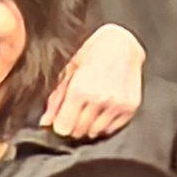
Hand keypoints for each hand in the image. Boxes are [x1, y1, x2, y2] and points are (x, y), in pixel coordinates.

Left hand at [47, 20, 144, 137]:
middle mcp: (99, 99)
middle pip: (79, 132)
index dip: (60, 126)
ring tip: (90, 108)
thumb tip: (46, 122)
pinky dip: (104, 124)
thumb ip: (56, 99)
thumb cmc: (92, 52)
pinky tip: (103, 109)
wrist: (122, 43)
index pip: (64, 128)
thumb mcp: (68, 71)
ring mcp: (116, 105)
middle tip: (75, 113)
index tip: (61, 122)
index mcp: (80, 89)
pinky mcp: (130, 108)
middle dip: (73, 126)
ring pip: (95, 133)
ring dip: (89, 126)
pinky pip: (112, 130)